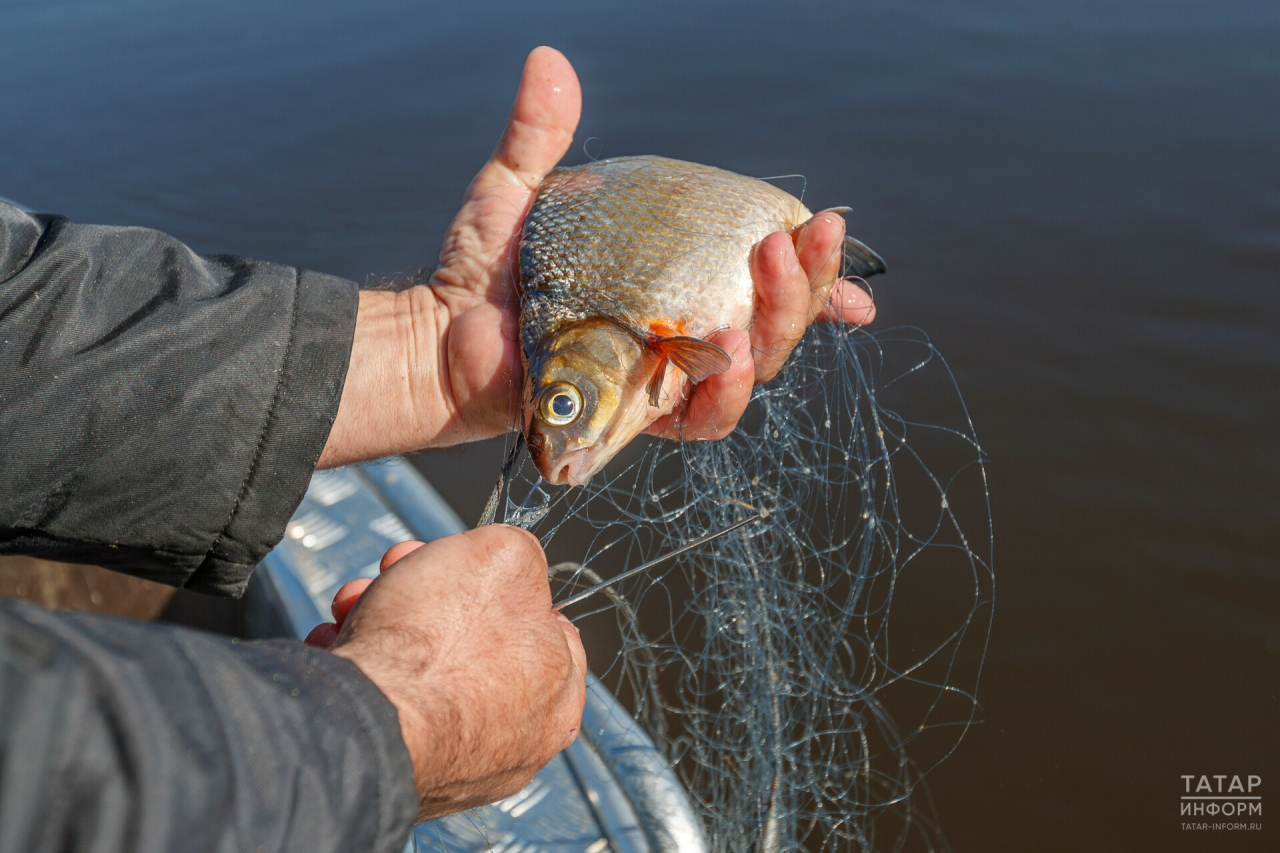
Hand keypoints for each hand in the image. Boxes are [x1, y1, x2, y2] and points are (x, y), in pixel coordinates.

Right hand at [317, 527, 587, 820]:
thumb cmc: (441, 641)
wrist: (361, 720)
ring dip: (383, 624)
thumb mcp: (504, 555)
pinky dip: (359, 671)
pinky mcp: (397, 769)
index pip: (547, 627)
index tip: (464, 559)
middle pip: (472, 639)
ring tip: (355, 604)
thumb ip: (520, 554)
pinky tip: (338, 645)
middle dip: (428, 595)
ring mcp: (453, 762)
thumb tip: (510, 561)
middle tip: (397, 570)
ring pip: (420, 670)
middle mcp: (514, 740)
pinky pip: (381, 706)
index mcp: (557, 695)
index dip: (501, 579)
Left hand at [318, 46, 874, 465]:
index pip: (759, 272)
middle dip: (803, 278)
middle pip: (775, 316)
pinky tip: (729, 352)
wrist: (439, 335)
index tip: (835, 233)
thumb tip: (548, 60)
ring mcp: (664, 374)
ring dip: (778, 324)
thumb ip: (541, 134)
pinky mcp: (639, 414)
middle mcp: (682, 327)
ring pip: (755, 363)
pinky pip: (702, 417)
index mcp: (675, 276)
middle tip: (797, 236)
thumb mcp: (518, 190)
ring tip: (767, 276)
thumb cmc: (483, 269)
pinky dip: (725, 390)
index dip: (812, 263)